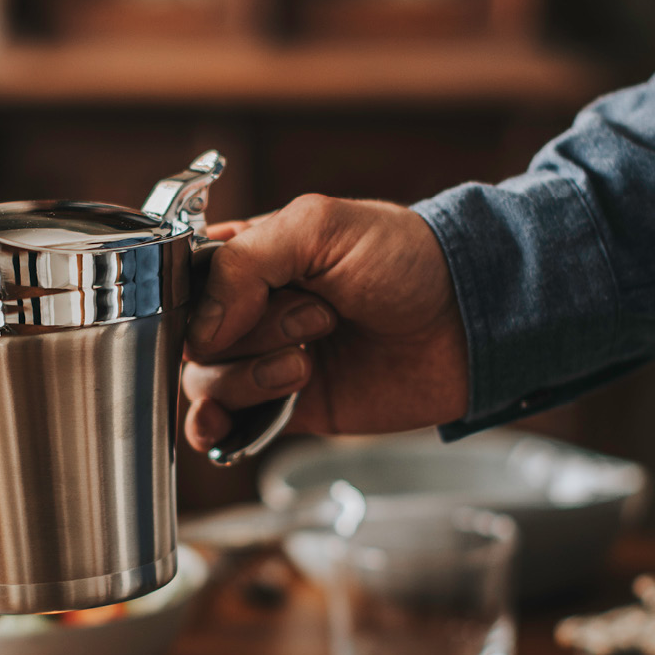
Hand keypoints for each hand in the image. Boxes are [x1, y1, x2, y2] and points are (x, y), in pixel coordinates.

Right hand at [181, 194, 468, 450]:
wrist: (470, 324)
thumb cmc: (410, 260)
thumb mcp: (320, 227)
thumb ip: (246, 263)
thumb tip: (199, 328)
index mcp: (252, 257)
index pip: (184, 282)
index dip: (198, 301)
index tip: (238, 305)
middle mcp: (252, 310)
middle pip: (193, 338)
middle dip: (250, 336)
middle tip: (317, 319)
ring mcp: (266, 360)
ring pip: (206, 382)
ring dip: (250, 377)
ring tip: (309, 361)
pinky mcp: (288, 406)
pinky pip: (228, 424)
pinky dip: (214, 427)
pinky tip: (219, 426)